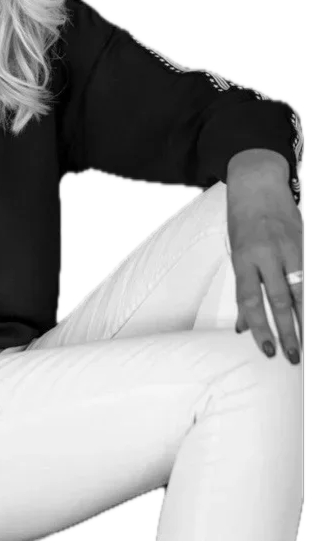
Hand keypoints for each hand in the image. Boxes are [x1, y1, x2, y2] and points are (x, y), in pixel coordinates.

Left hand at [228, 184, 302, 362]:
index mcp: (244, 257)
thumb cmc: (242, 221)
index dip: (260, 327)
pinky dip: (312, 295)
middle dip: (288, 331)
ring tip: (307, 342)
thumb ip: (243, 289)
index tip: (267, 349)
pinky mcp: (305, 243)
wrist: (258, 185)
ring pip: (302, 290)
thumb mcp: (234, 252)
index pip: (251, 300)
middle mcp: (268, 254)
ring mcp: (290, 248)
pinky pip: (311, 275)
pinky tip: (312, 313)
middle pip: (280, 300)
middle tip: (293, 356)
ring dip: (306, 319)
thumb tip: (242, 326)